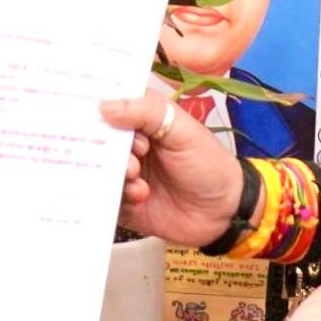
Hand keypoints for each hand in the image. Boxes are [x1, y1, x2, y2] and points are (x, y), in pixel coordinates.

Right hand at [98, 90, 247, 248]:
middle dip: (107, 147)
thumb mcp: (183, 131)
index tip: (97, 116)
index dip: (100, 110)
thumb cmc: (208, 164)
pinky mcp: (123, 203)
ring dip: (115, 173)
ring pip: (98, 170)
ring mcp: (125, 175)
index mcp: (143, 121)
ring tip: (137, 177)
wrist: (224, 213)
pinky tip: (140, 196)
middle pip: (99, 140)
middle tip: (130, 156)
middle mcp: (129, 146)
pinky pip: (104, 198)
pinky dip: (117, 196)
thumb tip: (103, 106)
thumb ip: (147, 113)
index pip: (111, 107)